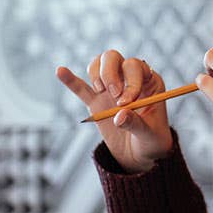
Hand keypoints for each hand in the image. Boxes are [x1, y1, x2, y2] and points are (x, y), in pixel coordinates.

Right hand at [55, 50, 172, 173]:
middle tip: (113, 94)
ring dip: (96, 75)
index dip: (130, 80)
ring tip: (101, 91)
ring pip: (99, 65)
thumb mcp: (149, 135)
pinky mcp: (96, 102)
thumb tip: (118, 116)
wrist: (139, 154)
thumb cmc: (151, 141)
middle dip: (110, 73)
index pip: (136, 67)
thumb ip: (135, 124)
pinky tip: (60, 71)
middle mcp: (129, 80)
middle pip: (114, 58)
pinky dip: (71, 80)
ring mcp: (111, 89)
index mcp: (149, 82)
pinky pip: (81, 88)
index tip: (125, 102)